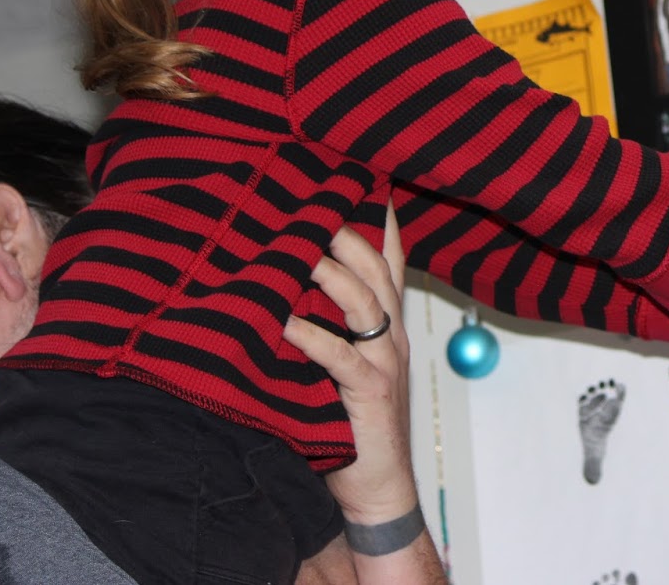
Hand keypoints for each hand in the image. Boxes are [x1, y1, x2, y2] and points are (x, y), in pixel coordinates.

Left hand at [284, 215, 413, 525]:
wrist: (376, 489)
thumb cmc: (348, 428)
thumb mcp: (339, 368)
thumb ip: (322, 329)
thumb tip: (278, 290)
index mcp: (386, 327)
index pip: (391, 261)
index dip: (382, 221)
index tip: (361, 179)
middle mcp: (390, 337)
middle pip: (377, 268)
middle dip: (348, 231)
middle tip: (312, 201)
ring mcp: (384, 363)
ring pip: (364, 301)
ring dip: (330, 271)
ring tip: (297, 249)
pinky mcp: (370, 394)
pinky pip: (341, 356)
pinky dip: (312, 335)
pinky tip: (284, 322)